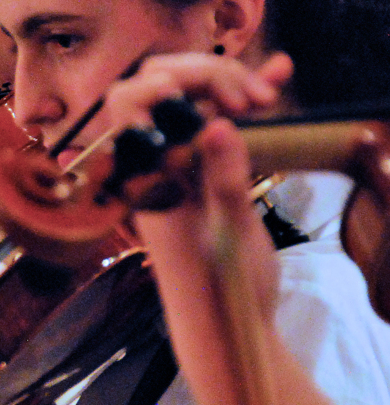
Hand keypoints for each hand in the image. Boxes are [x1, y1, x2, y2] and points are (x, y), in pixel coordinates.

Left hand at [102, 52, 289, 316]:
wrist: (220, 327)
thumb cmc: (217, 290)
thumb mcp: (228, 236)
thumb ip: (223, 180)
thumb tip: (216, 125)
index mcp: (144, 175)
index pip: (130, 102)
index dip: (167, 82)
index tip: (221, 97)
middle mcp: (154, 162)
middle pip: (160, 87)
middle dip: (208, 76)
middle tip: (257, 101)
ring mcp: (178, 163)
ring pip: (189, 100)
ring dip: (226, 84)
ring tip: (270, 98)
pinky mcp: (202, 170)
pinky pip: (213, 123)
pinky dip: (238, 99)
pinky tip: (275, 82)